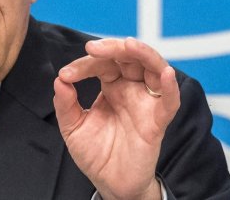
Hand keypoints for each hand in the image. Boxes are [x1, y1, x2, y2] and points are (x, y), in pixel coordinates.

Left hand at [53, 37, 178, 199]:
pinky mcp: (157, 122)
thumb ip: (65, 105)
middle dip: (114, 47)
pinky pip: (170, 102)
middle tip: (94, 48)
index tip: (66, 75)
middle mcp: (131, 89)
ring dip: (144, 53)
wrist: (110, 184)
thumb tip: (59, 80)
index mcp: (112, 87)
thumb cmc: (96, 154)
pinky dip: (171, 87)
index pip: (102, 64)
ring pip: (154, 68)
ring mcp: (146, 103)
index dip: (85, 64)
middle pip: (130, 57)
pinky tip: (166, 74)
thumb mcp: (73, 128)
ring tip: (129, 45)